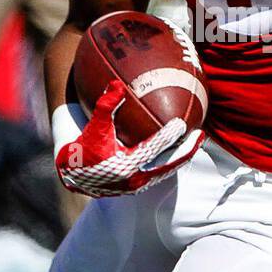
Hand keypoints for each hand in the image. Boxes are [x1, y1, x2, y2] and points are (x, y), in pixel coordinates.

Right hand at [53, 79, 201, 196]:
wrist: (71, 174)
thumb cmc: (82, 146)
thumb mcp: (94, 126)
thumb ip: (106, 105)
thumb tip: (117, 84)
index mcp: (125, 164)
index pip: (153, 148)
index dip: (169, 135)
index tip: (182, 122)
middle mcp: (133, 179)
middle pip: (167, 164)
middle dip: (186, 150)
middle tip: (200, 134)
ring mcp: (136, 186)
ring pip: (165, 171)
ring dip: (180, 157)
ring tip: (194, 143)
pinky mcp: (135, 188)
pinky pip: (158, 174)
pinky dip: (169, 162)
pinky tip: (177, 151)